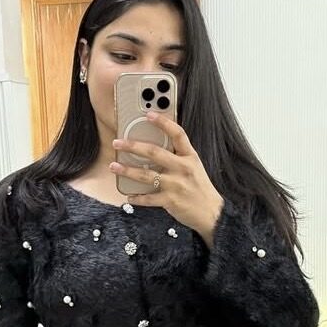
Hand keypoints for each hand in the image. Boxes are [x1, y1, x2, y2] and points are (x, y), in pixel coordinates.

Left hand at [111, 112, 223, 246]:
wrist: (212, 212)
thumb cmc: (200, 188)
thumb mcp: (194, 167)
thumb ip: (178, 157)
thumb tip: (153, 149)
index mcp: (190, 157)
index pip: (178, 134)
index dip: (163, 122)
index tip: (149, 114)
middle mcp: (183, 168)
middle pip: (154, 152)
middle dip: (133, 146)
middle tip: (118, 142)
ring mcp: (176, 184)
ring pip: (146, 175)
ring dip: (127, 170)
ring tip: (114, 166)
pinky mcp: (170, 200)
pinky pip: (148, 198)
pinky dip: (136, 198)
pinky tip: (128, 196)